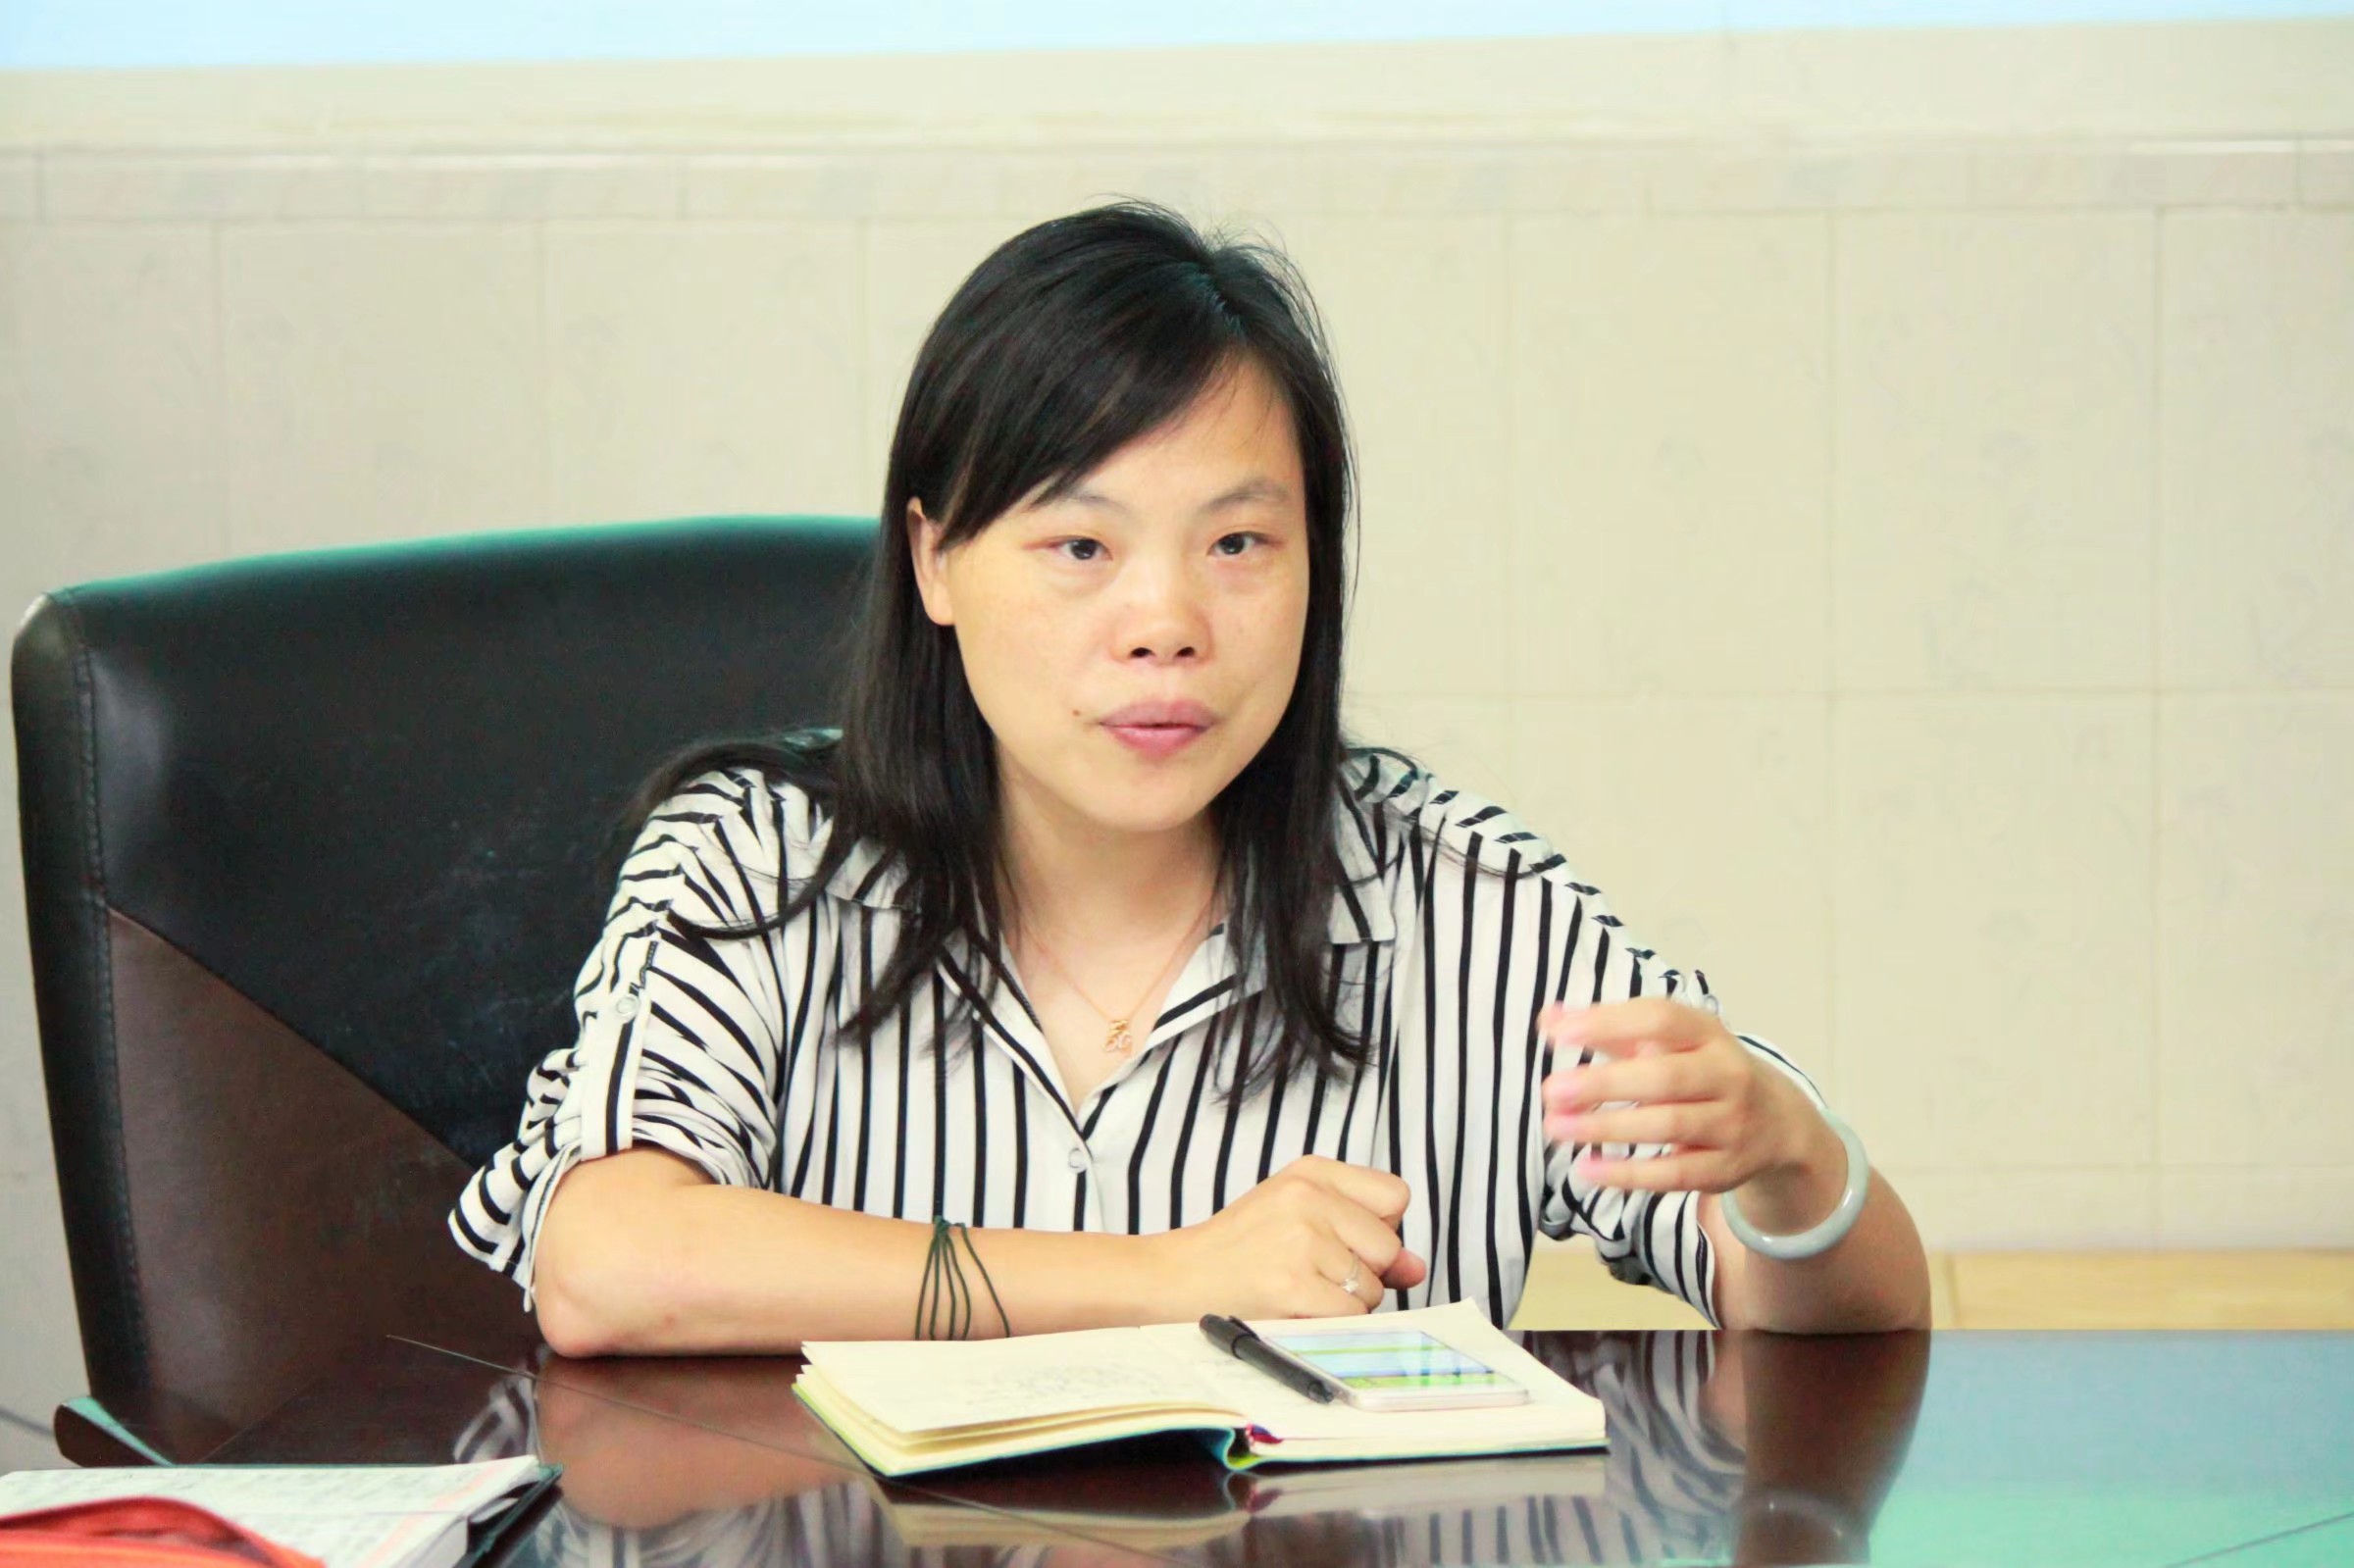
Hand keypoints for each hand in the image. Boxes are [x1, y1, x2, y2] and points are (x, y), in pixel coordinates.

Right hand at [1154, 1155, 1428, 1317]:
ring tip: (1297, 1288)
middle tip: (1313, 1270)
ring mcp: (1300, 1240)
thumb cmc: (1241, 1251)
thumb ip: (1363, 1235)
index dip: (1379, 1228)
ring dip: (1344, 1301)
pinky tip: (1294, 1308)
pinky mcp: (1293, 1284)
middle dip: (1363, 1271)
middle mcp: (1307, 1197)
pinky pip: (1351, 1315)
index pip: (1395, 1196)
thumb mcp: (1299, 1219)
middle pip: (1388, 1246)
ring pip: (1371, 1286)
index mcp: (1310, 1172)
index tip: (1346, 1240)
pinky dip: (1330, 1323)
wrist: (1178, 1279)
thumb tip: (1415, 1267)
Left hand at [1539, 999, 1837, 1212]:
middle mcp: (1727, 1075)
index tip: (1559, 1033)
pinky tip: (1587, 1169)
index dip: (1609, 1023)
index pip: (1659, 1019)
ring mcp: (1731, 1123)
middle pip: (1665, 1077)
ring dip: (1608, 1127)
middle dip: (1604, 1084)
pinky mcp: (1725, 1168)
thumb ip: (1609, 1029)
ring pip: (1669, 1125)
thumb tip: (1547, 1018)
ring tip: (1556, 1125)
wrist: (1777, 1122)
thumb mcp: (1667, 1042)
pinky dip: (1629, 1174)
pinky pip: (1675, 1173)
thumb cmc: (1700, 1071)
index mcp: (1707, 1033)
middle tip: (1551, 1090)